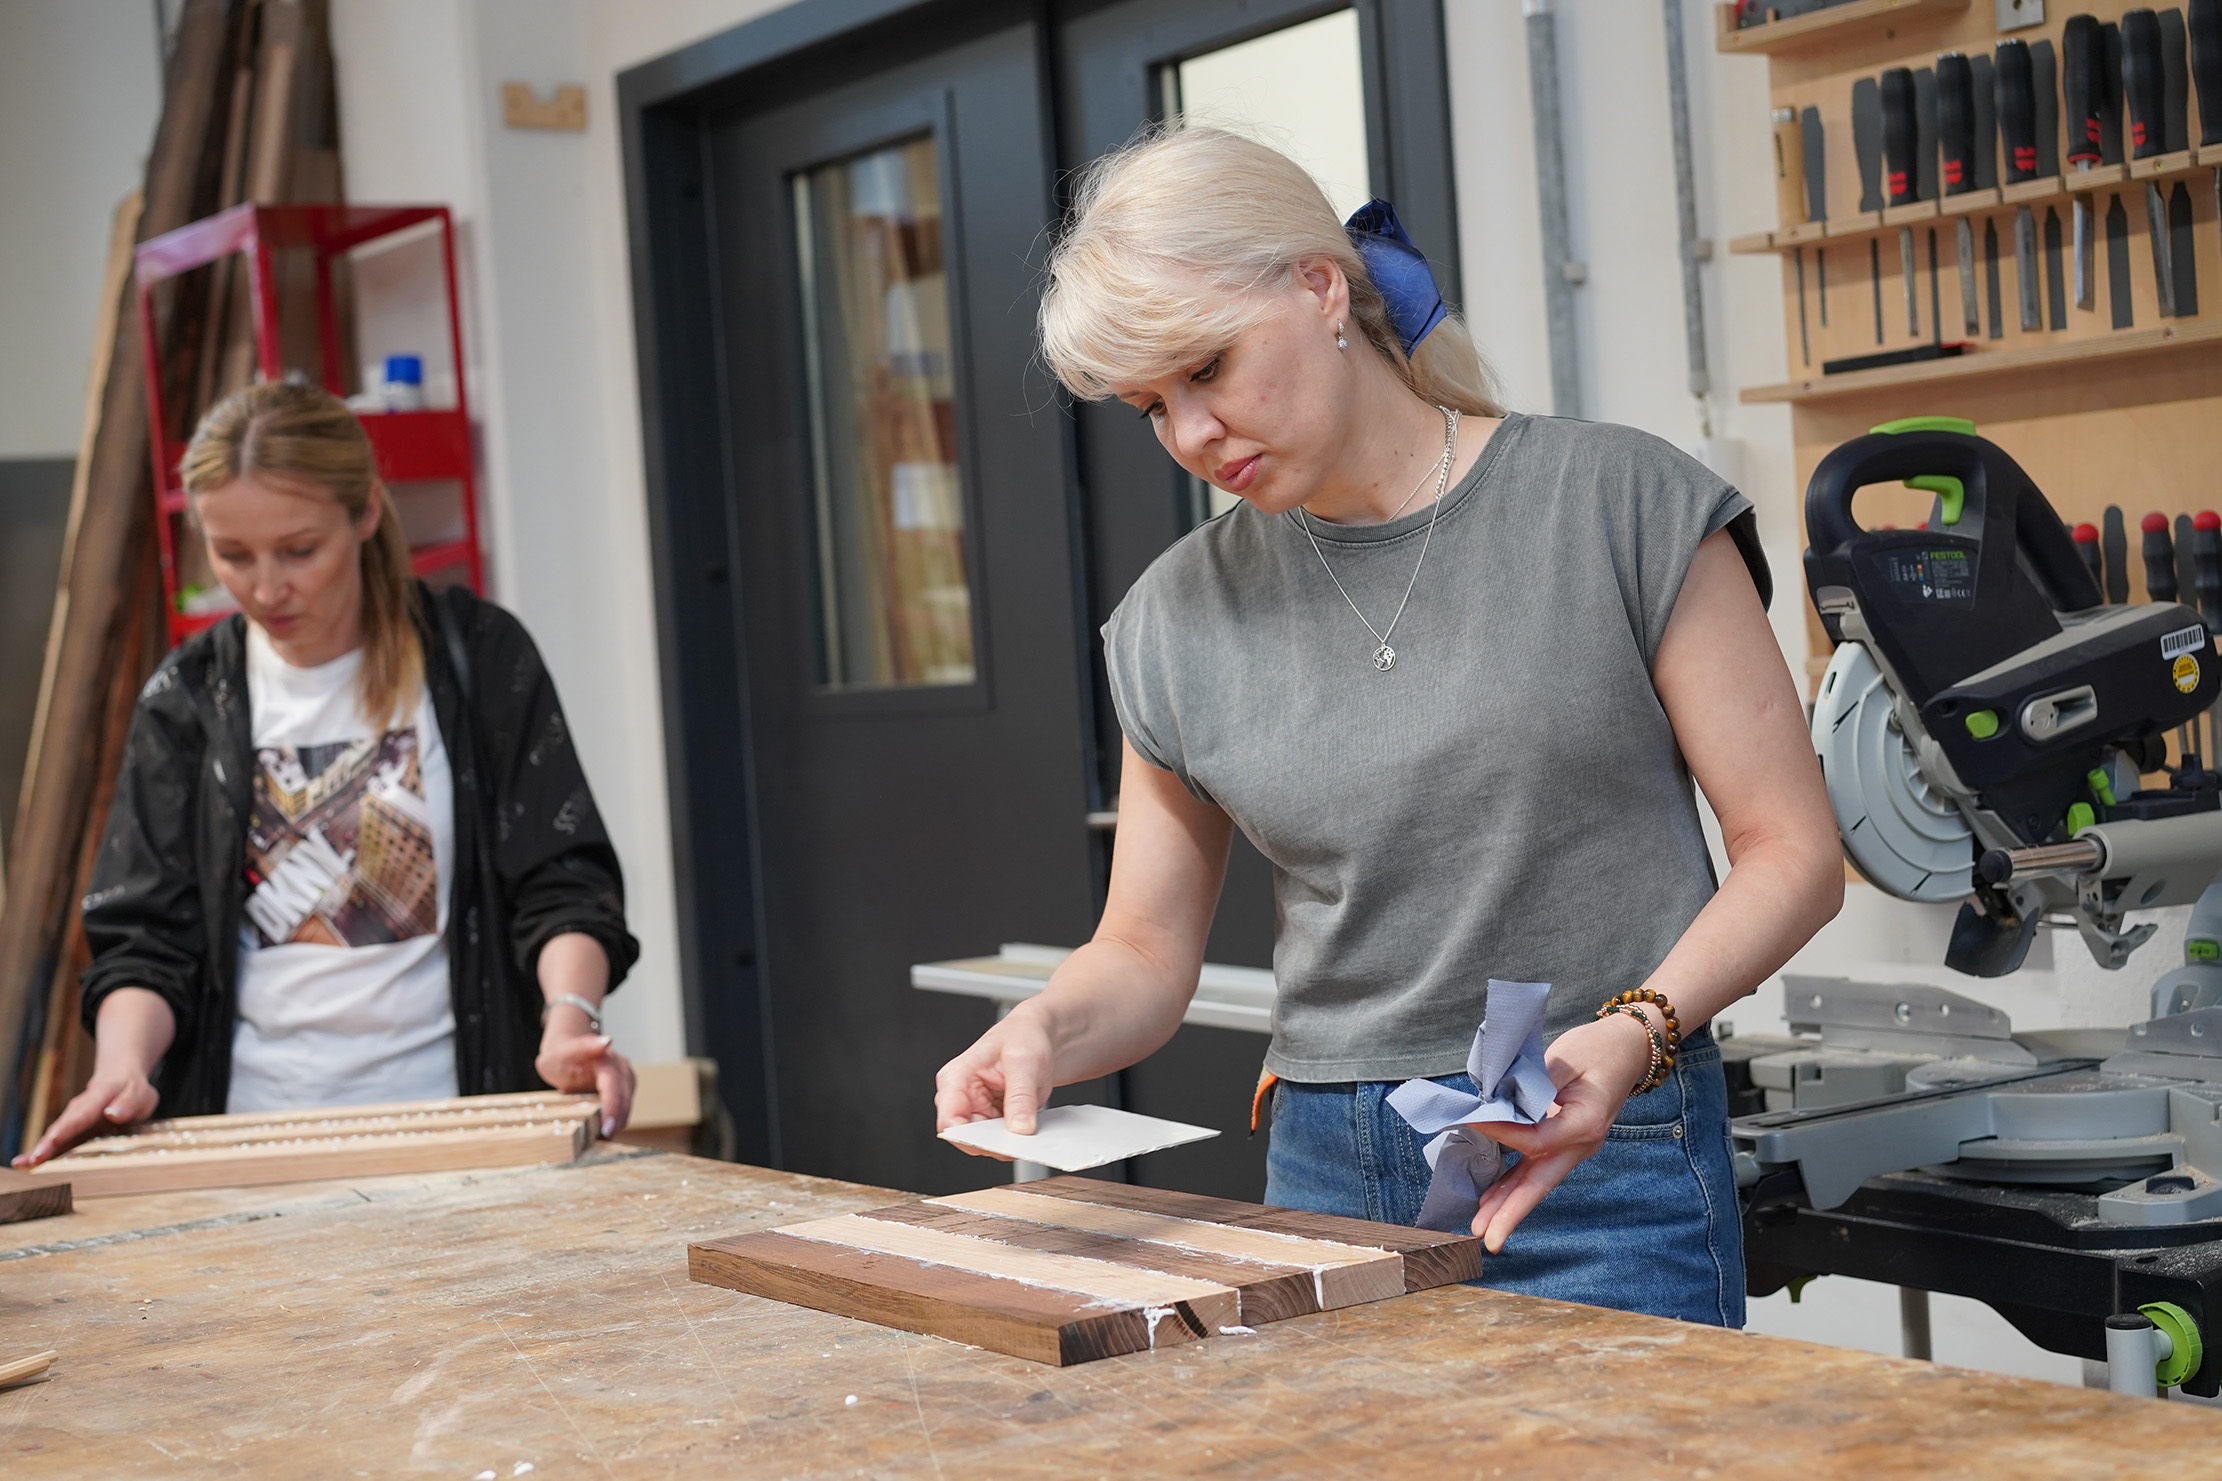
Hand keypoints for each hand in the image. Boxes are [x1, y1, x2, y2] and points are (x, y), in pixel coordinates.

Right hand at [12, 1069, 158, 1168]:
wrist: (119, 1079)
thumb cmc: (132, 1089)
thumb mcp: (140, 1093)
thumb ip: (128, 1103)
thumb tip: (113, 1113)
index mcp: (98, 1098)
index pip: (81, 1114)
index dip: (68, 1128)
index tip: (54, 1139)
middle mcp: (79, 1110)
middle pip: (61, 1127)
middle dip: (47, 1144)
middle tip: (34, 1160)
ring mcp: (72, 1120)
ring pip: (54, 1135)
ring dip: (40, 1149)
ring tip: (23, 1164)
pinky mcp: (71, 1131)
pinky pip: (55, 1142)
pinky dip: (41, 1151)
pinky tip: (24, 1164)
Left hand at [537, 1024, 633, 1137]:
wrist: (567, 1053)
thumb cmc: (562, 1056)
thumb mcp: (563, 1052)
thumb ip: (584, 1046)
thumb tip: (608, 1040)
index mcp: (607, 1061)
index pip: (614, 1086)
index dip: (613, 1108)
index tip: (607, 1129)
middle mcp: (621, 1069)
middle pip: (625, 1099)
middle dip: (616, 1121)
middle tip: (602, 1141)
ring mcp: (625, 1080)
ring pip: (627, 1106)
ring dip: (617, 1123)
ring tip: (600, 1139)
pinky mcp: (624, 1091)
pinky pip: (623, 1108)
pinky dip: (615, 1121)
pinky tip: (603, 1133)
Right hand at [934, 1010, 1055, 1156]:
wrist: (1041, 1033)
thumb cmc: (1024, 1035)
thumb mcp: (1025, 1061)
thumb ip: (1020, 1096)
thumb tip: (1019, 1128)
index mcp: (956, 1077)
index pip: (950, 1120)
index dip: (970, 1138)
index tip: (996, 1144)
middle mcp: (962, 1095)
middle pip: (966, 1137)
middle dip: (992, 1143)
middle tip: (1019, 1139)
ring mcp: (978, 1108)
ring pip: (984, 1142)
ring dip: (1005, 1142)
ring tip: (1027, 1128)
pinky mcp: (994, 1116)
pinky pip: (999, 1138)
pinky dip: (1014, 1138)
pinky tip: (1027, 1126)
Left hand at [1467, 1011, 1654, 1252]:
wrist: (1625, 1049)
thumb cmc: (1597, 1049)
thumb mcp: (1564, 1059)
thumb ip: (1532, 1085)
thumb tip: (1496, 1103)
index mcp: (1585, 1123)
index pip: (1537, 1139)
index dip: (1503, 1133)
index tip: (1473, 1120)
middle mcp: (1580, 1144)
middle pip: (1540, 1184)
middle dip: (1511, 1212)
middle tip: (1487, 1239)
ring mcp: (1572, 1147)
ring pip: (1536, 1182)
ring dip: (1508, 1206)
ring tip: (1481, 1227)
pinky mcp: (1562, 1143)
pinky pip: (1535, 1169)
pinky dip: (1513, 1185)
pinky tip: (1493, 1200)